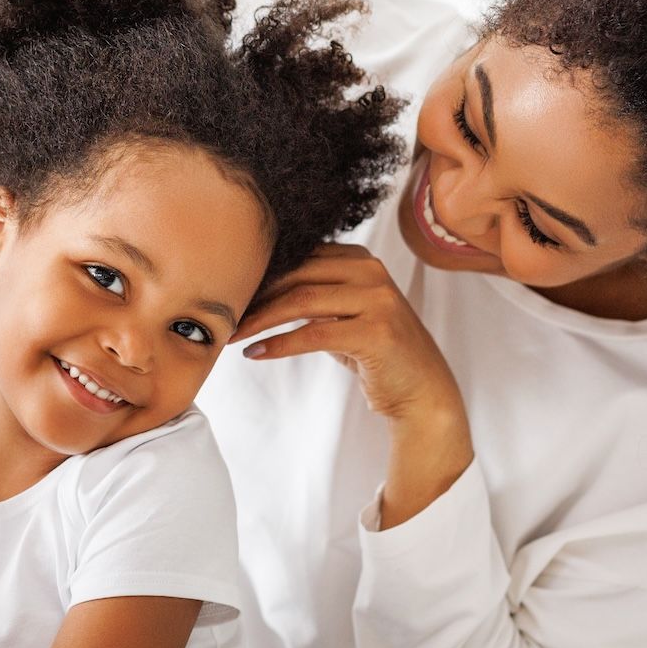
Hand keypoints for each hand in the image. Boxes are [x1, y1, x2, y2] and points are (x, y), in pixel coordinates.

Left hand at [234, 243, 464, 423]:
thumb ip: (316, 292)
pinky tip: (255, 353)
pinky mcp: (376, 333)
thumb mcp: (345, 313)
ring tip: (232, 334)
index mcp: (362, 260)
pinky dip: (278, 344)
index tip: (230, 291)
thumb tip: (257, 285)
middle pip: (297, 274)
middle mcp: (372, 272)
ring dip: (260, 319)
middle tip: (224, 313)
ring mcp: (378, 300)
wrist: (422, 392)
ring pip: (301, 301)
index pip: (301, 256)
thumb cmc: (376, 353)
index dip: (262, 273)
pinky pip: (313, 334)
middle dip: (255, 294)